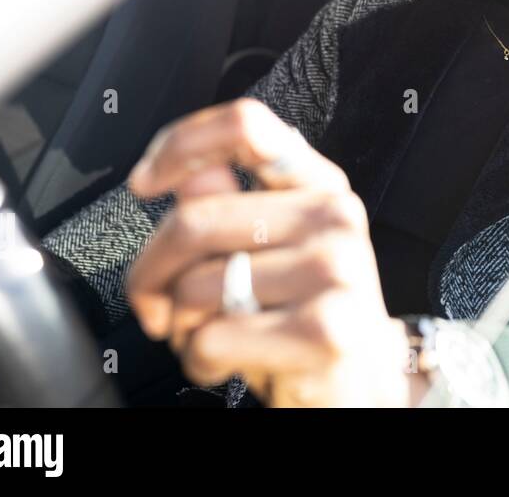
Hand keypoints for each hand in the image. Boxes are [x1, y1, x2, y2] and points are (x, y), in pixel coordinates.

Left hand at [123, 98, 425, 406]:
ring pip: (196, 286)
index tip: (146, 182)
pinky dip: (198, 360)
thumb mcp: (272, 248)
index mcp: (320, 184)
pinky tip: (224, 363)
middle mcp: (334, 217)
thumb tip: (185, 172)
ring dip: (178, 325)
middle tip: (154, 303)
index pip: (247, 126)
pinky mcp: (324, 330)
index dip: (182, 144)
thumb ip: (227, 201)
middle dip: (150, 272)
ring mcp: (334, 271)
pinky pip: (212, 338)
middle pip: (194, 220)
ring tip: (206, 334)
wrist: (362, 381)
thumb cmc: (303, 311)